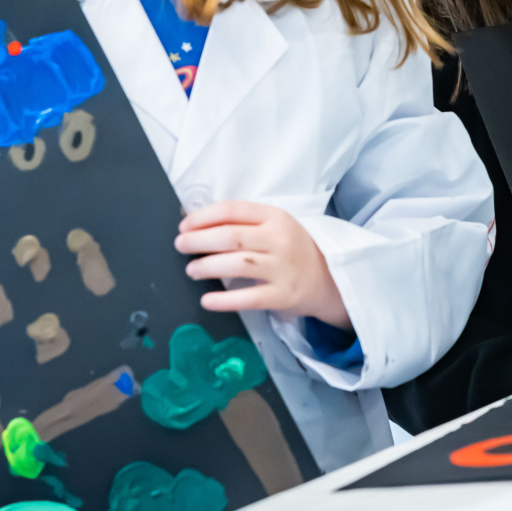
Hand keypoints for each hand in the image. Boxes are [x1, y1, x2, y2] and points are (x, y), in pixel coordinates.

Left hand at [175, 200, 350, 328]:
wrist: (330, 278)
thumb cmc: (294, 249)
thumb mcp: (277, 226)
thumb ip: (245, 223)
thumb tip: (197, 223)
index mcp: (276, 217)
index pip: (234, 210)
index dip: (203, 217)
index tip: (184, 225)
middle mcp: (280, 240)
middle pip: (231, 237)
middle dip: (198, 240)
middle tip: (181, 245)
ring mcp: (282, 268)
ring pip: (236, 265)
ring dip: (206, 267)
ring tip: (191, 270)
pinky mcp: (283, 295)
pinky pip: (248, 298)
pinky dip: (224, 300)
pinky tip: (207, 299)